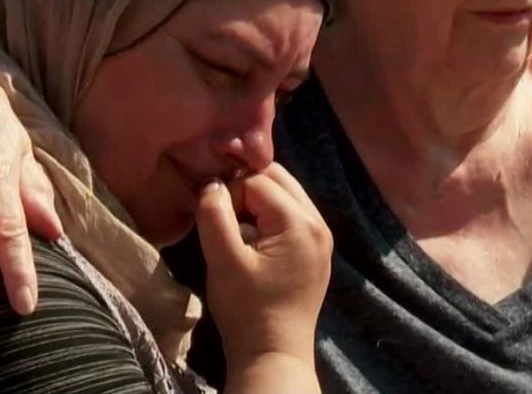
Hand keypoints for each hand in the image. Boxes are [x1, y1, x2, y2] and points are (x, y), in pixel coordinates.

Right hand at [195, 163, 331, 366]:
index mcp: (300, 221)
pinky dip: (268, 217)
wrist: (273, 354)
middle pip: (277, 178)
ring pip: (284, 194)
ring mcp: (320, 236)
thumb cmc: (247, 309)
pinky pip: (290, 215)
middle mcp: (317, 222)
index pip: (256, 179)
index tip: (213, 219)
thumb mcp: (223, 260)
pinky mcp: (314, 251)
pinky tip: (253, 242)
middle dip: (245, 188)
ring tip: (237, 231)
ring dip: (256, 202)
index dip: (229, 193)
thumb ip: (214, 215)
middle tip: (224, 218)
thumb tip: (211, 183)